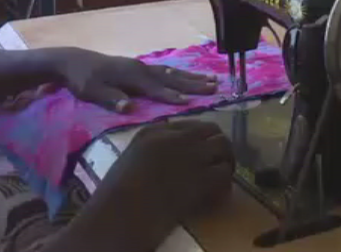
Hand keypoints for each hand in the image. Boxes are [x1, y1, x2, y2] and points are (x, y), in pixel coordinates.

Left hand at [47, 47, 218, 112]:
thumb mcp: (92, 92)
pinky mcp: (139, 67)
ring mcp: (141, 66)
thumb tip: (129, 108)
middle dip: (193, 83)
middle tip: (215, 87)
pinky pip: (165, 70)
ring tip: (211, 81)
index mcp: (131, 75)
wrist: (72, 61)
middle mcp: (141, 68)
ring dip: (191, 77)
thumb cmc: (82, 80)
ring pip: (172, 72)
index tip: (191, 102)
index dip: (173, 96)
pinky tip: (189, 76)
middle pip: (171, 77)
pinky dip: (180, 73)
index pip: (156, 88)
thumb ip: (111, 99)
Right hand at [53, 121, 233, 251]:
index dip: (199, 139)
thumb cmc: (115, 196)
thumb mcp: (129, 160)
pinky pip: (224, 173)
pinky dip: (224, 183)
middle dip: (217, 146)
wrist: (120, 215)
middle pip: (211, 130)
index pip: (189, 125)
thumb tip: (170, 157)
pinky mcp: (202, 177)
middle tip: (216, 163)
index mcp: (154, 132)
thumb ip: (150, 151)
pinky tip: (216, 194)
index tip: (200, 152)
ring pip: (223, 147)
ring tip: (220, 177)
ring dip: (225, 161)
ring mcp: (191, 155)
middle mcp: (176, 138)